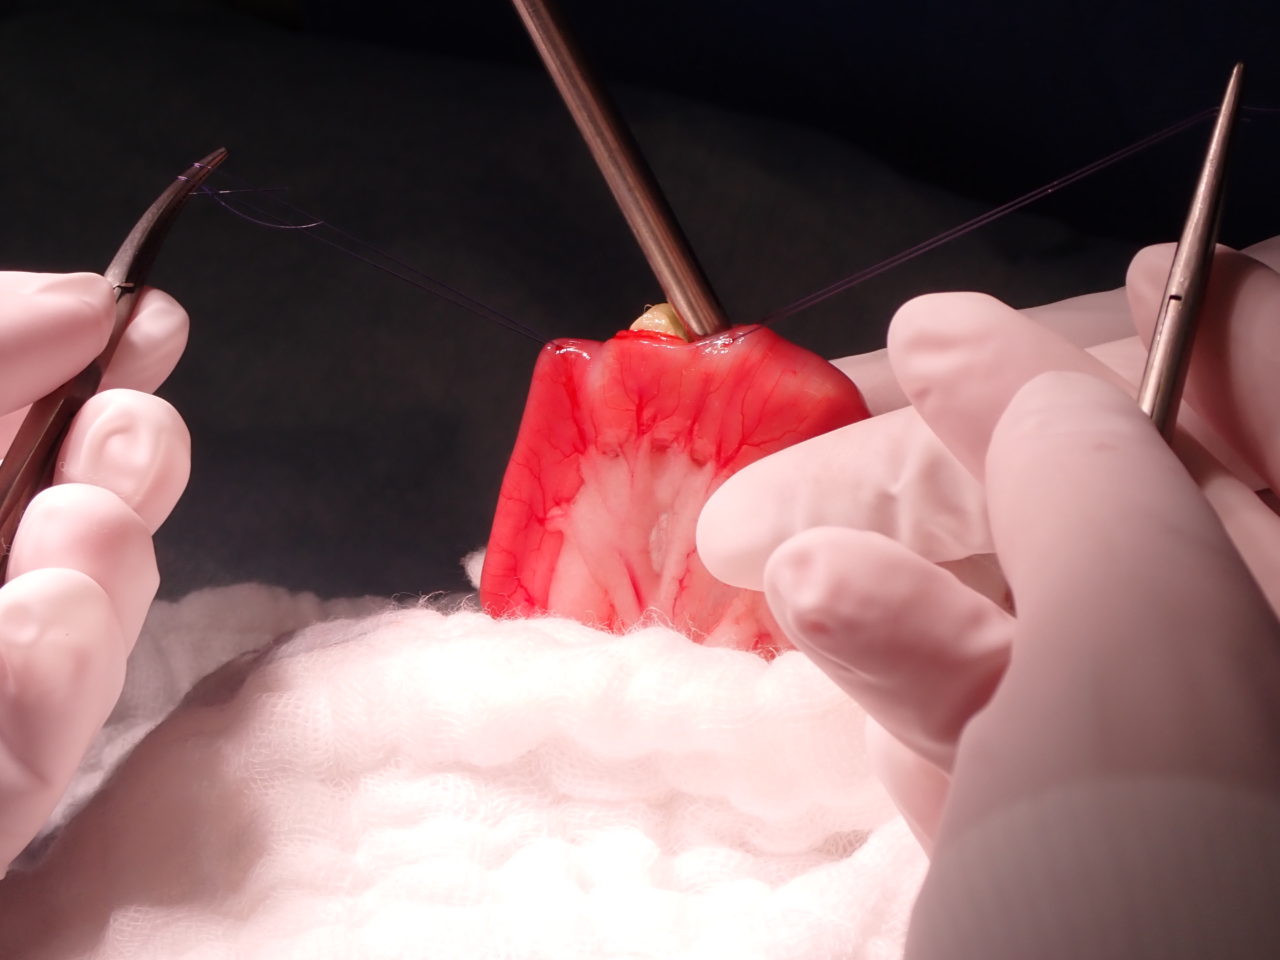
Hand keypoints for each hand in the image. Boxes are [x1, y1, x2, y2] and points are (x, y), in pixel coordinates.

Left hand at [0, 272, 189, 870]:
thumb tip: (88, 295)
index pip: (28, 435)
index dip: (80, 366)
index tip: (149, 320)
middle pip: (73, 525)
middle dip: (115, 465)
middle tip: (133, 428)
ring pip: (79, 635)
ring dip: (98, 569)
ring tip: (81, 523)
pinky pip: (26, 760)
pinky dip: (50, 684)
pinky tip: (47, 619)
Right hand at [699, 243, 1279, 953]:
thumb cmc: (1143, 925)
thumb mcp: (1147, 667)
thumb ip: (1091, 472)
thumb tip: (997, 347)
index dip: (1206, 347)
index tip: (1080, 295)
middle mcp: (1254, 697)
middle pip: (1155, 514)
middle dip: (1004, 455)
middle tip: (878, 386)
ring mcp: (1156, 779)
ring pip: (1048, 613)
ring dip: (918, 566)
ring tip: (788, 554)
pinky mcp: (1042, 842)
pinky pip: (983, 713)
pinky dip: (900, 667)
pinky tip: (819, 632)